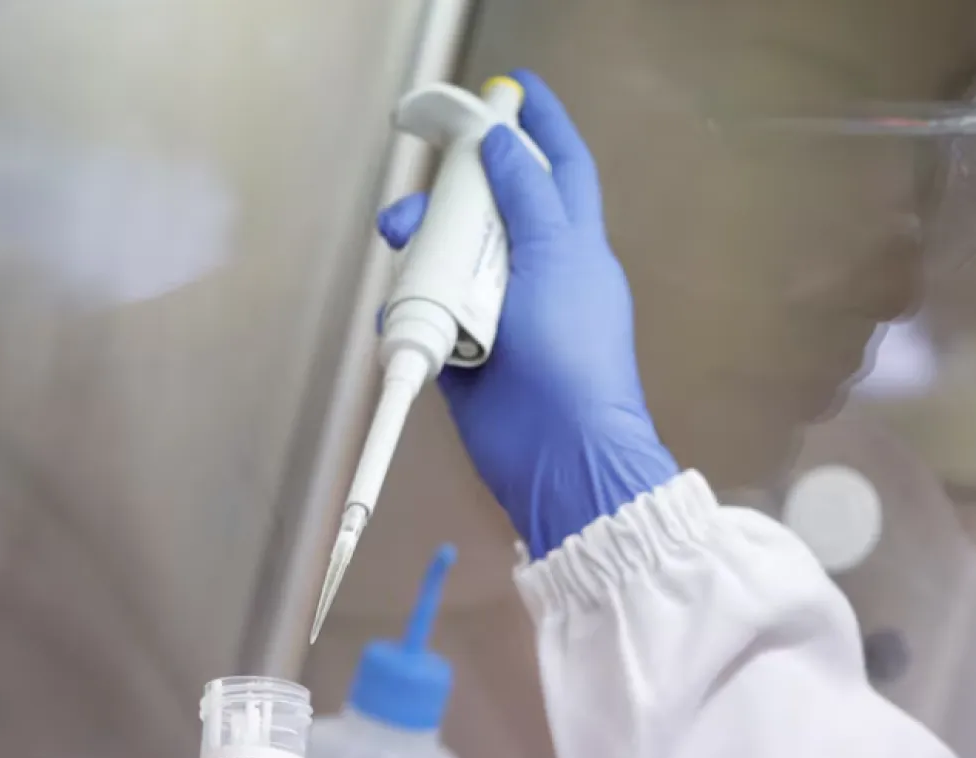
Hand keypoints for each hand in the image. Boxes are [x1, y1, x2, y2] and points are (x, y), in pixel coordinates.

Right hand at [379, 69, 676, 557]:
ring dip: (421, 250)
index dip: (542, 125)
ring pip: (448, 261)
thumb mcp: (559, 256)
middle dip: (451, 193)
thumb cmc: (573, 352)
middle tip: (421, 186)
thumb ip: (528, 196)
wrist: (559, 451)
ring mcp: (498, 315)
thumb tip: (503, 144)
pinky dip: (410, 309)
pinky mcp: (464, 355)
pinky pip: (426, 315)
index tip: (513, 89)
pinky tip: (404, 310)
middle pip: (486, 211)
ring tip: (402, 247)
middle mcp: (536, 274)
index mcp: (573, 245)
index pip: (560, 169)